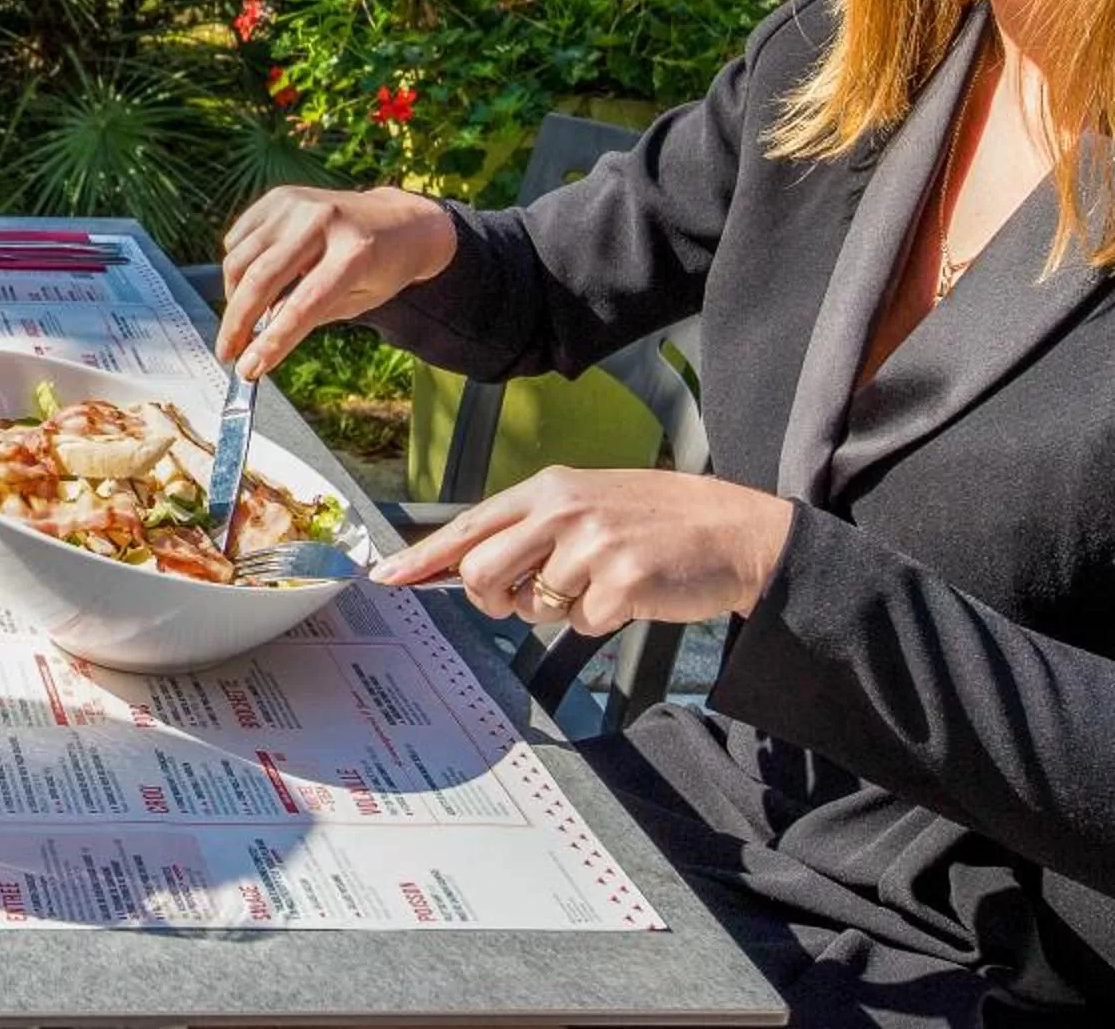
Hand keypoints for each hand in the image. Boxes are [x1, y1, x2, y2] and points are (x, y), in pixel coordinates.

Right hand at [218, 184, 457, 378]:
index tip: (248, 370)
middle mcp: (322, 221)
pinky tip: (251, 282)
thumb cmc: (382, 267)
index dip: (272, 342)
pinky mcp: (279, 197)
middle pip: (262, 280)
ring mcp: (297, 204)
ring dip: (232, 298)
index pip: (304, 306)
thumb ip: (313, 315)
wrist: (398, 220)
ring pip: (240, 259)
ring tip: (242, 320)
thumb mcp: (360, 301)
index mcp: (355, 253)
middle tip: (227, 353)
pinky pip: (237, 239)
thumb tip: (260, 331)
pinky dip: (236, 267)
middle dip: (237, 324)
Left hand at [367, 467, 795, 631]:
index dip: (421, 558)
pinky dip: (600, 621)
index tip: (385, 578)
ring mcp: (591, 544)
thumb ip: (527, 531)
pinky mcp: (621, 580)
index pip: (466, 526)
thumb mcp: (583, 506)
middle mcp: (562, 510)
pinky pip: (581, 624)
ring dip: (560, 610)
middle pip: (481, 574)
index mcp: (546, 490)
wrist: (730, 529)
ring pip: (532, 605)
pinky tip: (629, 593)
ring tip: (599, 583)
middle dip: (494, 601)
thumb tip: (466, 570)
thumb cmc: (652, 522)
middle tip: (525, 600)